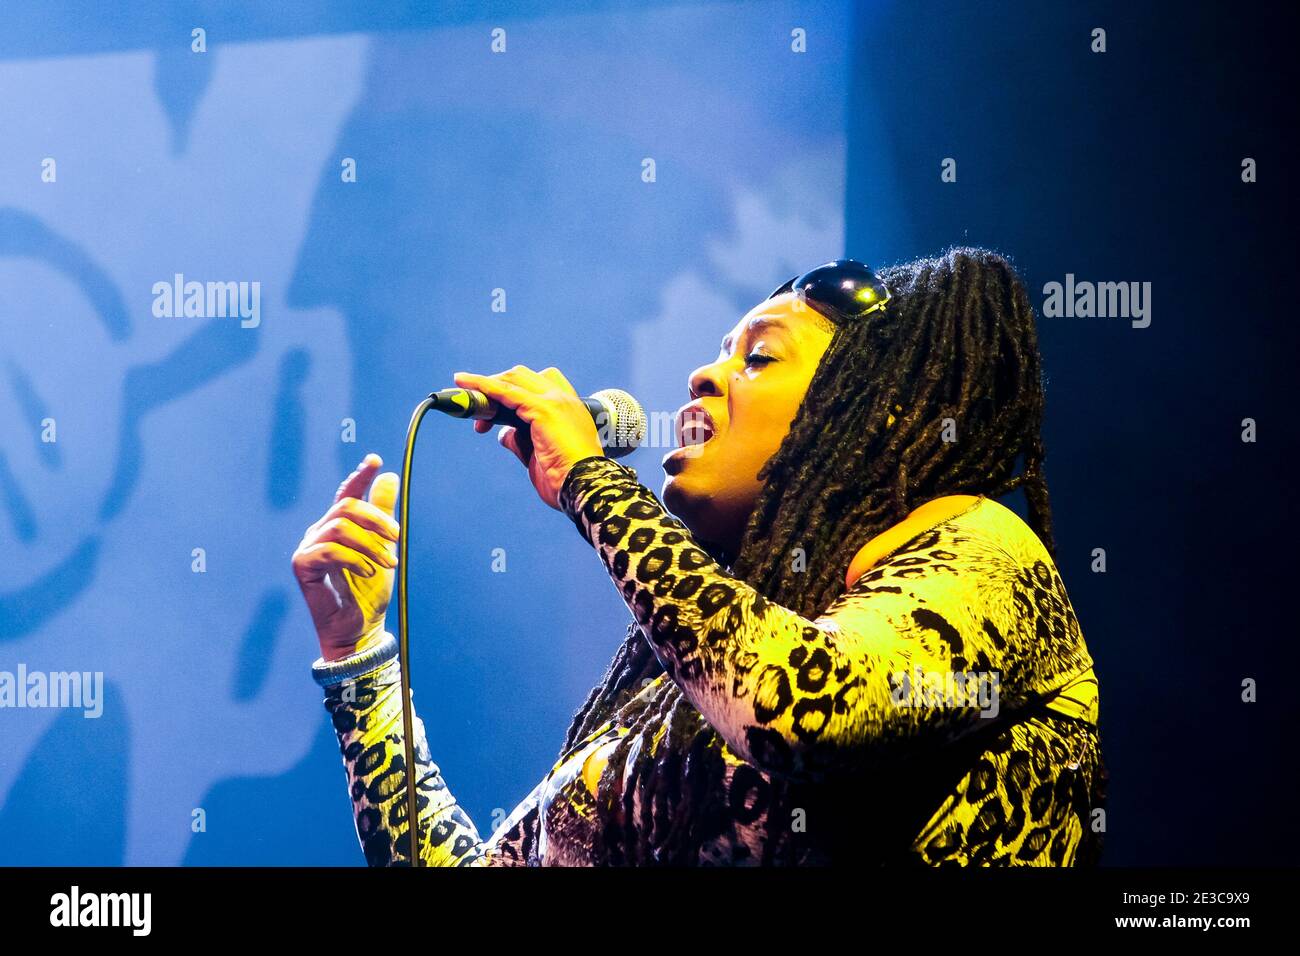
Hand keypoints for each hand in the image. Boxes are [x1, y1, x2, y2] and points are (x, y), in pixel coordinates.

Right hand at [291, 453, 400, 660]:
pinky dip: (355, 559)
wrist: (359, 628)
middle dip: (376, 518)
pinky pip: (330, 550)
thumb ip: (383, 515)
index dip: (360, 475)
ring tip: (387, 563)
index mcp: (339, 525)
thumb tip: (389, 477)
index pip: (347, 493)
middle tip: (397, 538)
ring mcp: (308, 547)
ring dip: (370, 544)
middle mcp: (320, 531)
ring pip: (340, 527)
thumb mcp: (383, 548)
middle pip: (346, 506)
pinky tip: (369, 571)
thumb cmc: (369, 591)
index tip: (375, 461)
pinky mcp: (302, 565)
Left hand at [455, 365, 605, 510]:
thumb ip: (521, 441)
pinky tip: (466, 384)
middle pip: (522, 376)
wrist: (586, 487)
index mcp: (569, 409)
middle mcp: (564, 399)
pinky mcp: (543, 409)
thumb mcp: (539, 456)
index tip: (494, 408)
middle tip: (477, 411)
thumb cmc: (567, 480)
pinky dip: (484, 387)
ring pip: (512, 380)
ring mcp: (555, 401)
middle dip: (496, 386)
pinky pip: (506, 392)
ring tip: (462, 393)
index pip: (538, 384)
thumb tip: (503, 434)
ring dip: (485, 385)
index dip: (512, 389)